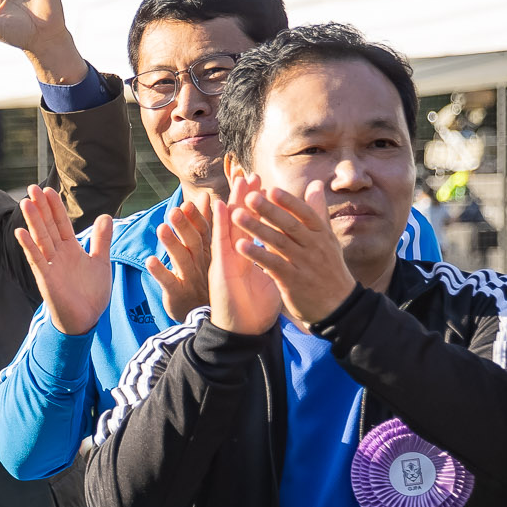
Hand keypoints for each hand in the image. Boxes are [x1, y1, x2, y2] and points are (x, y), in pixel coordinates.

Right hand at [12, 185, 112, 335]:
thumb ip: (101, 240)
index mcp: (71, 249)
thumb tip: (106, 216)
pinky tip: (20, 232)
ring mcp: (50, 266)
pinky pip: (36, 260)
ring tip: (25, 202)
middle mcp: (58, 254)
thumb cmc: (91, 294)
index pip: (61, 223)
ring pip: (40, 239)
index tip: (49, 190)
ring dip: (33, 221)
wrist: (86, 320)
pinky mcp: (46, 279)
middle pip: (47, 226)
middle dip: (41, 208)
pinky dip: (28, 246)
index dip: (55, 207)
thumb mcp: (101, 262)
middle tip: (32, 188)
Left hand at [146, 198, 209, 321]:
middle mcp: (201, 263)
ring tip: (161, 229)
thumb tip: (206, 197)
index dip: (196, 217)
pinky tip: (150, 261)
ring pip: (181, 260)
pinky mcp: (178, 293)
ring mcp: (190, 279)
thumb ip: (203, 223)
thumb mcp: (206, 249)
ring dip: (171, 244)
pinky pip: (169, 282)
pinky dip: (160, 272)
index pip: (204, 232)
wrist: (202, 314)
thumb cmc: (203, 275)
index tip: (187, 203)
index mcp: (208, 251)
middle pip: (194, 243)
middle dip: (184, 226)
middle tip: (174, 210)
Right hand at [206, 194, 279, 334]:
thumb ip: (276, 259)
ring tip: (235, 181)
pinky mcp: (220, 269)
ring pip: (226, 226)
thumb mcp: (271, 278)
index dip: (258, 205)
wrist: (244, 331)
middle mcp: (235, 254)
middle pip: (239, 220)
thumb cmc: (255, 308)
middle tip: (250, 174)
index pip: (253, 224)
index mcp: (248, 255)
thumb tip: (288, 249)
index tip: (265, 184)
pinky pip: (217, 243)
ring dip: (229, 203)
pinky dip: (217, 224)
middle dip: (244, 197)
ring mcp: (225, 260)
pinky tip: (217, 206)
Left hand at [231, 182, 354, 325]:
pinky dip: (257, 254)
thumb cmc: (329, 268)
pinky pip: (273, 265)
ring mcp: (304, 264)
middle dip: (269, 210)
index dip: (289, 202)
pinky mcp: (293, 281)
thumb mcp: (328, 239)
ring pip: (278, 243)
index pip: (305, 214)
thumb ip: (318, 212)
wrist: (338, 306)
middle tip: (249, 197)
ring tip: (237, 216)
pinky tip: (240, 246)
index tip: (271, 189)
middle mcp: (314, 247)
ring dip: (257, 228)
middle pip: (290, 225)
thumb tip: (315, 184)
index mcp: (322, 235)